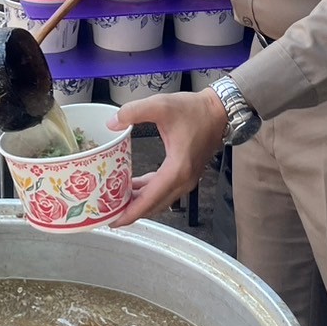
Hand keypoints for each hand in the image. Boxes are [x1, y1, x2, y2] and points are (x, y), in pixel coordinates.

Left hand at [107, 91, 227, 226]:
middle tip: (107, 213)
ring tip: (115, 201)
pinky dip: (148, 193)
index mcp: (177, 169)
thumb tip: (112, 123)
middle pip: (154, 205)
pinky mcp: (186, 175)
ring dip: (139, 202)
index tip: (114, 220)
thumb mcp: (161, 105)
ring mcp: (186, 180)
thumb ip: (134, 112)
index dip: (131, 212)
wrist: (219, 111)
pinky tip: (134, 186)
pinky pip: (164, 191)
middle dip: (131, 211)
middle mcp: (183, 180)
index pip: (151, 199)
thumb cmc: (195, 110)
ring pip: (159, 200)